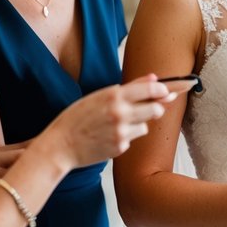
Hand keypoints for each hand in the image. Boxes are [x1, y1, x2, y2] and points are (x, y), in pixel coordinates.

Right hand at [45, 74, 172, 168]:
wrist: (60, 145)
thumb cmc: (77, 118)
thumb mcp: (99, 96)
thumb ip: (129, 87)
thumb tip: (154, 78)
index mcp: (113, 95)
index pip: (151, 89)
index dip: (163, 90)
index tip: (165, 91)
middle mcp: (120, 112)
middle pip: (156, 109)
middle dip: (156, 108)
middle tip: (149, 108)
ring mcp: (121, 132)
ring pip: (145, 126)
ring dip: (138, 124)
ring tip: (117, 124)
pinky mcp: (120, 148)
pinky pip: (133, 139)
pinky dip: (126, 137)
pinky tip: (108, 136)